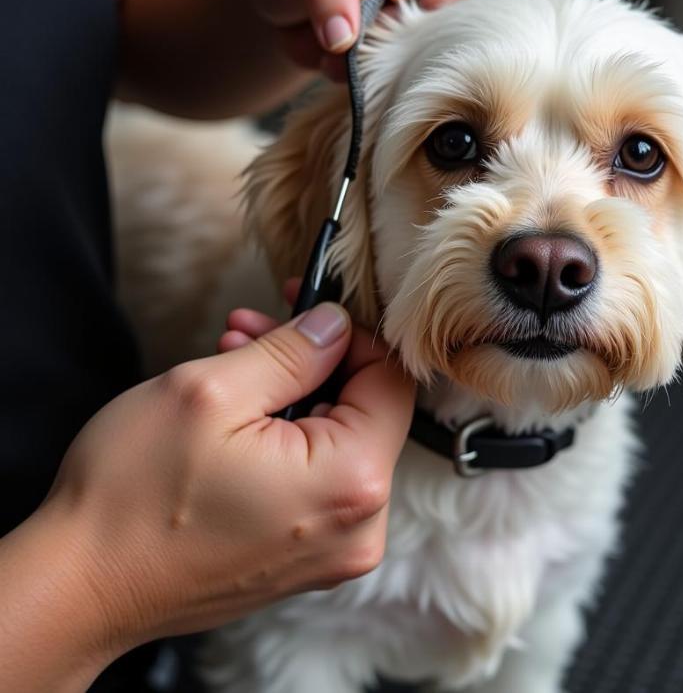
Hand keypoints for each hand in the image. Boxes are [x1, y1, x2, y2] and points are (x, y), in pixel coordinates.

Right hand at [0, 303, 412, 690]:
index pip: (390, 380)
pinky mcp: (303, 558)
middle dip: (310, 358)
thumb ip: (292, 350)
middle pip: (365, 410)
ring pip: (336, 440)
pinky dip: (284, 437)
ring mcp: (333, 550)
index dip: (351, 333)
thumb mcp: (213, 392)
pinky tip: (238, 411)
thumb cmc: (134, 496)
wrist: (78, 591)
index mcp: (352, 481)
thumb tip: (337, 325)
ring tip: (232, 360)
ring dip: (291, 391)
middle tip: (251, 327)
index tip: (305, 307)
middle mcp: (360, 526)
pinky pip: (315, 479)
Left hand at [237, 0, 505, 76]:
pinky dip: (392, 73)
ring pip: (467, 18)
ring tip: (386, 50)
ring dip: (432, 40)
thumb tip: (346, 35)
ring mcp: (421, 5)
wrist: (265, 1)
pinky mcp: (407, 46)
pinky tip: (350, 71)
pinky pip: (423, 62)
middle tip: (420, 17)